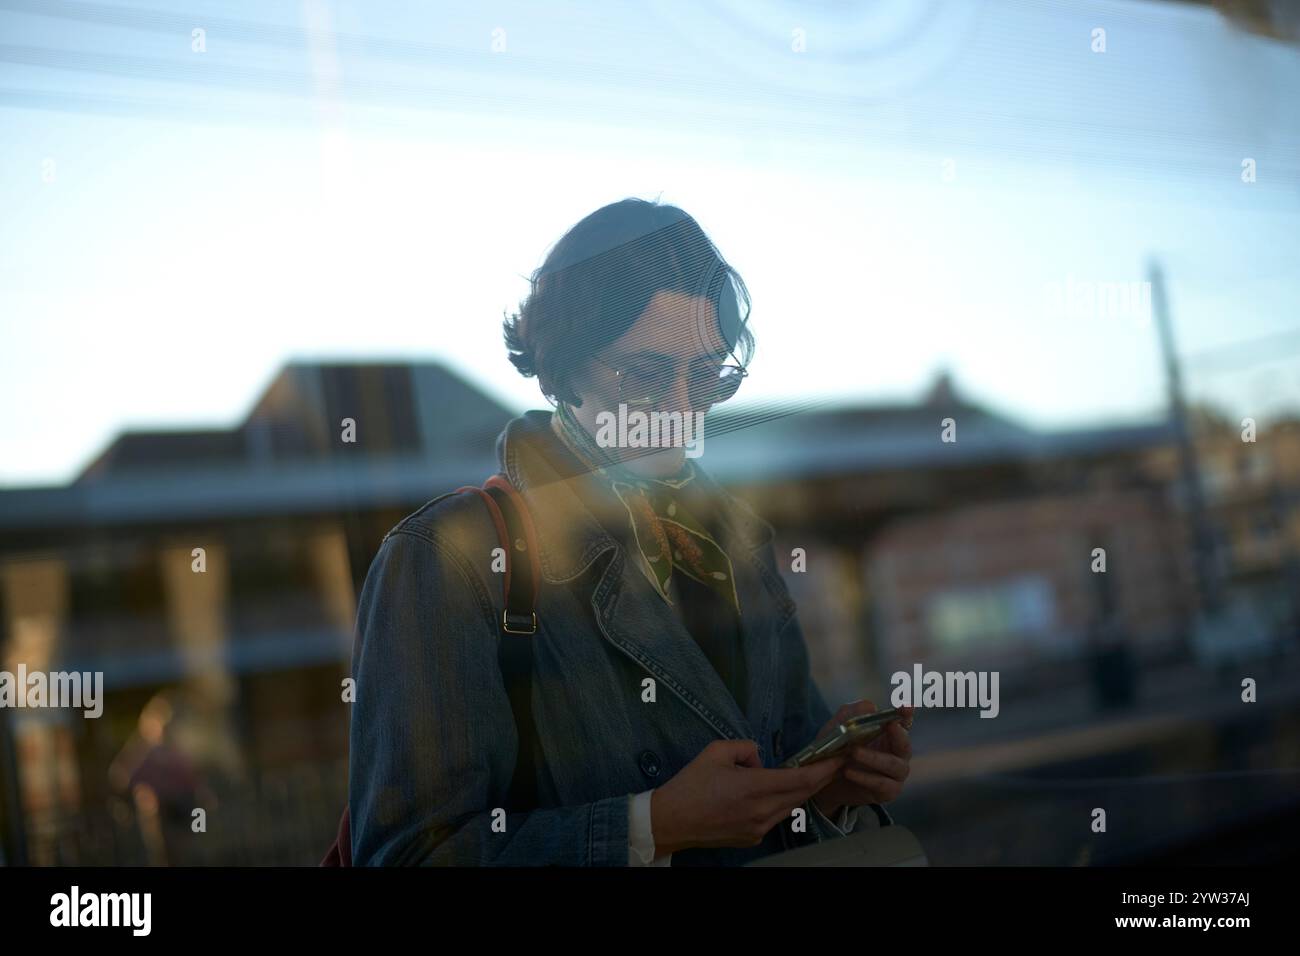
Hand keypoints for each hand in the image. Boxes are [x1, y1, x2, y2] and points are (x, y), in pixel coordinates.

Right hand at [650, 739, 846, 854]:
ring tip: (812, 774)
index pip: (801, 779)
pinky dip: (783, 802)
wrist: (671, 821)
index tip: (839, 757)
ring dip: (803, 790)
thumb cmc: (690, 785)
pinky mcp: (752, 837)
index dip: (824, 768)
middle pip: (803, 794)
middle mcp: (761, 811)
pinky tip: (780, 791)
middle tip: (835, 761)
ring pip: (791, 806)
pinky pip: (776, 816)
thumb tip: (759, 759)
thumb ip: (746, 748)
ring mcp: (758, 828)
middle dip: (821, 777)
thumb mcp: (716, 751)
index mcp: (753, 787)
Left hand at [810, 700, 913, 819]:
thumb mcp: (840, 727)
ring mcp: (896, 773)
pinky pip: (882, 783)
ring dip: (874, 757)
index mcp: (890, 734)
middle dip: (898, 735)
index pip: (903, 722)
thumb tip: (871, 706)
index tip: (907, 707)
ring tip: (853, 752)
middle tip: (889, 726)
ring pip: (893, 765)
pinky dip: (865, 777)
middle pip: (904, 744)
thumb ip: (853, 713)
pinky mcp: (889, 791)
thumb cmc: (840, 749)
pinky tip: (849, 771)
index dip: (906, 715)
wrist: (828, 780)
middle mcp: (898, 753)